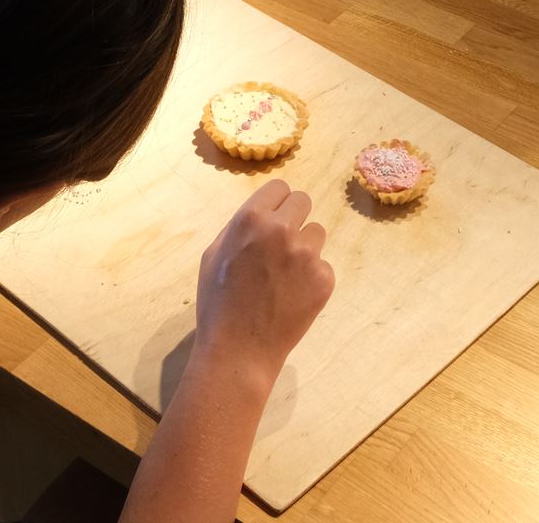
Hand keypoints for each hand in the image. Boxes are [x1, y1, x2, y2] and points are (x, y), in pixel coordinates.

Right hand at [193, 180, 333, 396]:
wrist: (238, 350)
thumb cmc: (218, 303)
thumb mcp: (214, 254)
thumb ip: (239, 226)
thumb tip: (262, 211)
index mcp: (251, 219)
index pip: (279, 188)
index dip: (276, 203)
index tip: (274, 218)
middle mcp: (282, 230)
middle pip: (303, 201)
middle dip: (294, 219)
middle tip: (282, 245)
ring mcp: (307, 254)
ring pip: (317, 233)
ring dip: (305, 247)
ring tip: (285, 276)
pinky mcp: (324, 279)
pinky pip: (323, 265)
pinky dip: (312, 278)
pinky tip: (293, 296)